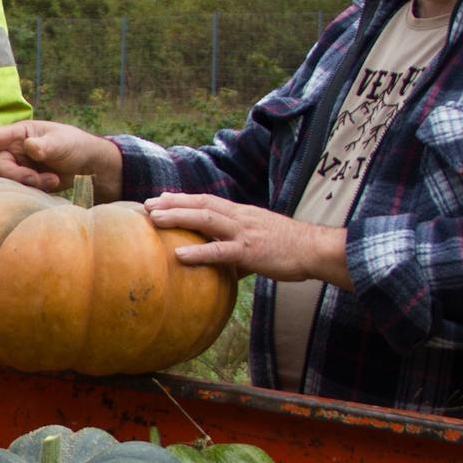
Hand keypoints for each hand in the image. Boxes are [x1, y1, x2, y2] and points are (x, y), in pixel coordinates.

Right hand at [0, 120, 125, 199]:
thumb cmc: (75, 145)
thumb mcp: (63, 142)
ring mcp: (20, 168)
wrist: (90, 167)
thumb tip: (30, 147)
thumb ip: (46, 145)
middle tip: (44, 180)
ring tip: (53, 181)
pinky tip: (53, 185)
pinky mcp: (26, 184)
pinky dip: (37, 192)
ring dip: (31, 185)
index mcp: (19, 135)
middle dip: (19, 177)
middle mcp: (15, 151)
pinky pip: (20, 192)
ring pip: (10, 183)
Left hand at [145, 192, 349, 287]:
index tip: (161, 198)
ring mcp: (245, 232)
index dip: (183, 198)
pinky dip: (198, 252)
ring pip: (206, 219)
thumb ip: (239, 249)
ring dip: (177, 217)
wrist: (316, 250)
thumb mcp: (261, 241)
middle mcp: (240, 217)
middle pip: (201, 203)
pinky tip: (178, 256)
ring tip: (153, 219)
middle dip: (172, 202)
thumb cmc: (290, 249)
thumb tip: (222, 265)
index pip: (207, 200)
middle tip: (146, 204)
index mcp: (242, 213)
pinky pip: (220, 251)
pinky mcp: (251, 251)